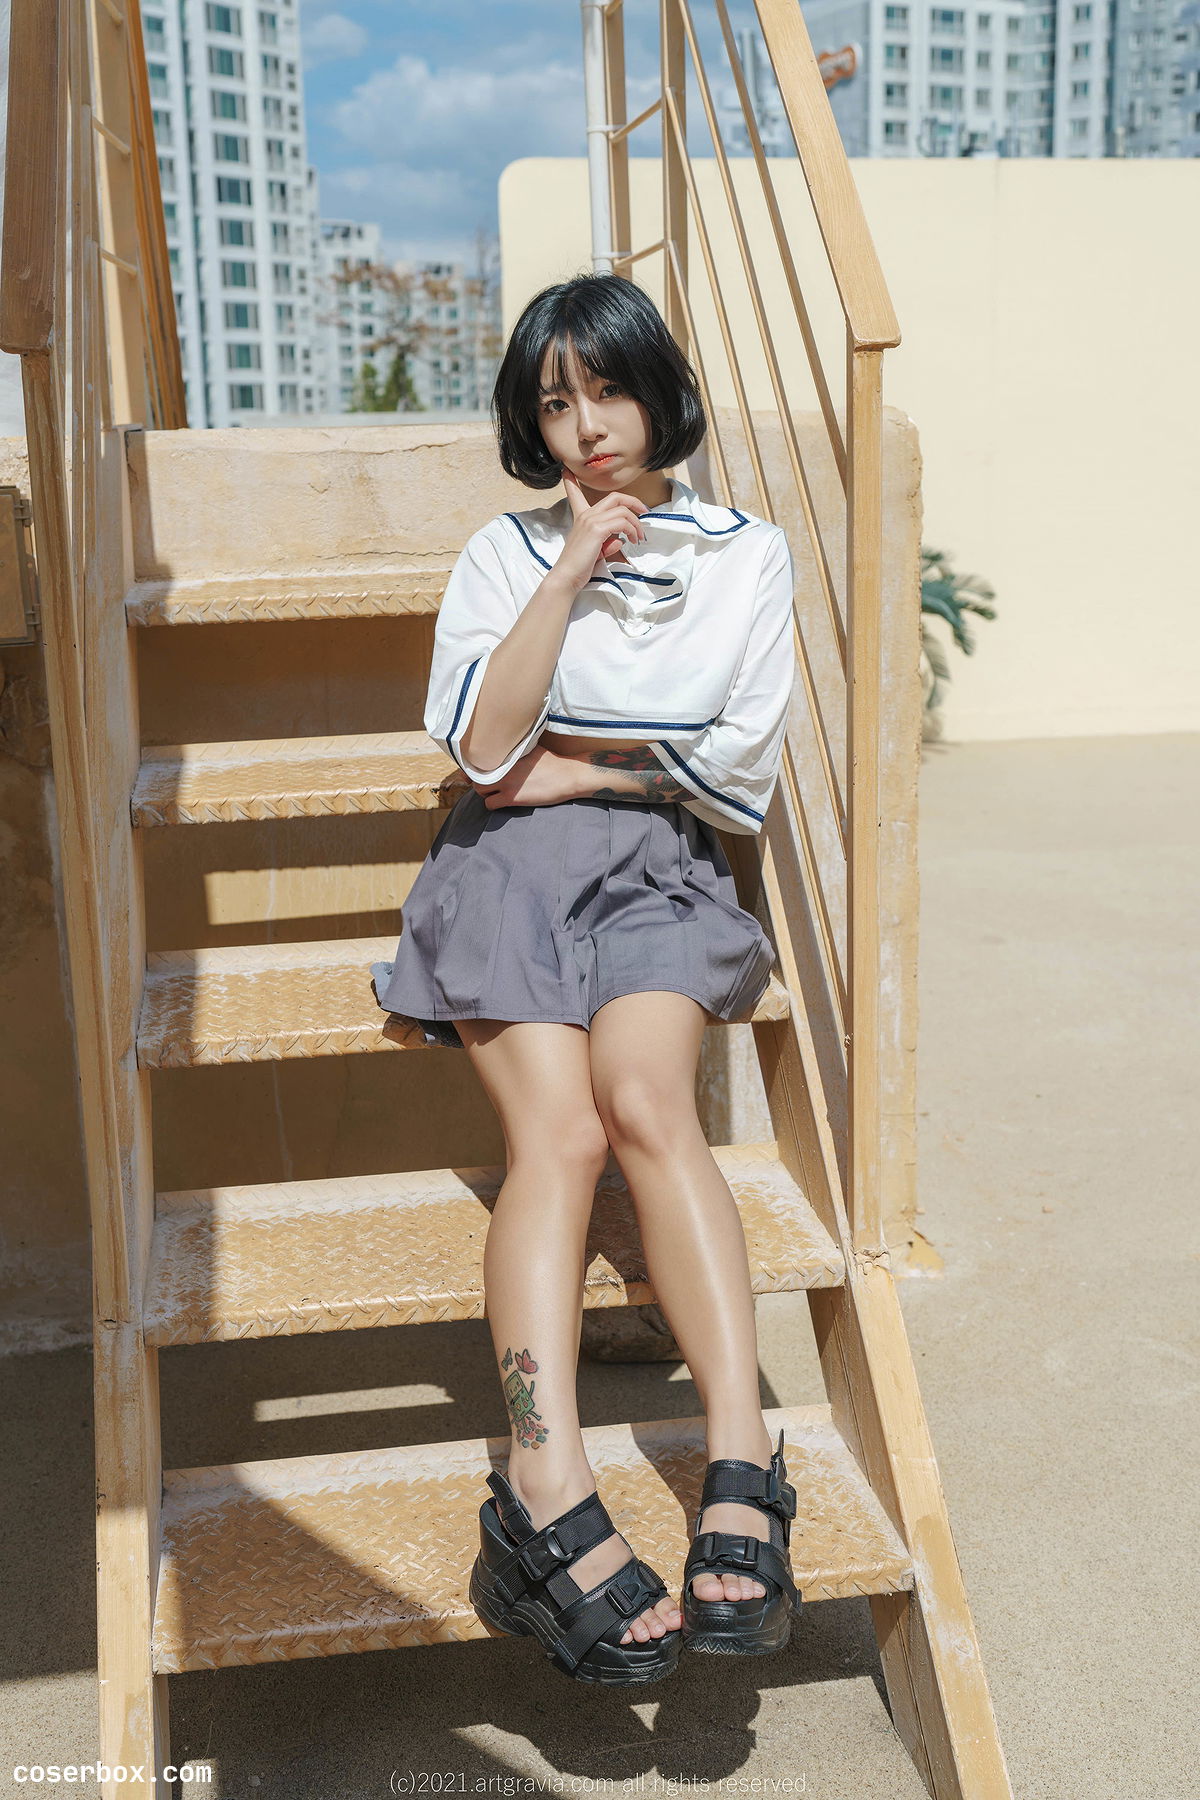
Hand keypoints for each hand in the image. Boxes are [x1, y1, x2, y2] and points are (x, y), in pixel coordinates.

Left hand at [470, 743, 592, 809]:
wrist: (567, 776)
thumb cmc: (552, 762)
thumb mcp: (531, 747)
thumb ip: (516, 747)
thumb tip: (508, 743)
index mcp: (506, 752)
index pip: (479, 757)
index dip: (476, 765)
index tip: (477, 769)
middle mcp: (502, 766)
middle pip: (475, 774)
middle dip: (479, 780)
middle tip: (489, 782)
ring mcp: (505, 782)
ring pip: (479, 790)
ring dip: (485, 792)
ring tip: (494, 792)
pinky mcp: (511, 797)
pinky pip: (489, 804)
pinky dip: (493, 804)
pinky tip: (501, 801)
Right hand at [553, 467, 649, 592]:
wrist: (567, 576)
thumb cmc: (580, 566)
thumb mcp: (596, 550)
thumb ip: (608, 542)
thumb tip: (620, 540)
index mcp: (582, 517)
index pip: (575, 494)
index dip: (571, 481)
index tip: (566, 470)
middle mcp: (586, 515)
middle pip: (615, 497)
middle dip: (633, 502)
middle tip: (644, 511)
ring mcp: (591, 520)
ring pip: (623, 510)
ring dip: (636, 523)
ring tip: (639, 537)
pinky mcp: (596, 529)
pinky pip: (622, 523)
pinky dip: (631, 530)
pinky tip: (632, 540)